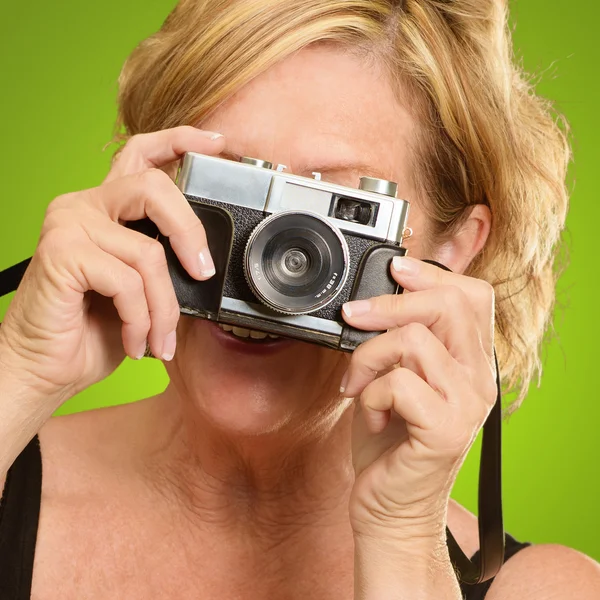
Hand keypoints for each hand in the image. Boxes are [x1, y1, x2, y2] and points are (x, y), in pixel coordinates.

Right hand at [0, 126, 224, 401]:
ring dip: (164, 307)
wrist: (47, 369)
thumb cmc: (93, 331)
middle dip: (190, 234)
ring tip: (159, 338)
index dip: (181, 140)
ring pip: (149, 251)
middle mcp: (85, 206)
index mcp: (108, 209)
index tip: (218, 143)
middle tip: (202, 273)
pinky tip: (135, 341)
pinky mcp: (62, 252)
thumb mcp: (144, 291)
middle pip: (155, 188)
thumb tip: (205, 262)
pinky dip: (141, 319)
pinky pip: (127, 280)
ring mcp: (70, 224)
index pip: (142, 154)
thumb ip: (166, 264)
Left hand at [341, 256, 496, 540]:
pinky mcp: (445, 430)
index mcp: (469, 362)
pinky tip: (372, 414)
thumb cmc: (388, 440)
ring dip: (368, 357)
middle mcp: (478, 380)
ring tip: (358, 384)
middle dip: (390, 303)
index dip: (432, 274)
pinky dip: (370, 394)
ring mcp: (466, 405)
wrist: (388, 505)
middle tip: (353, 316)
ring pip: (414, 340)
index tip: (395, 269)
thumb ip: (397, 339)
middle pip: (448, 305)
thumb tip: (377, 297)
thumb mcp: (392, 377)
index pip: (472, 296)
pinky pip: (398, 383)